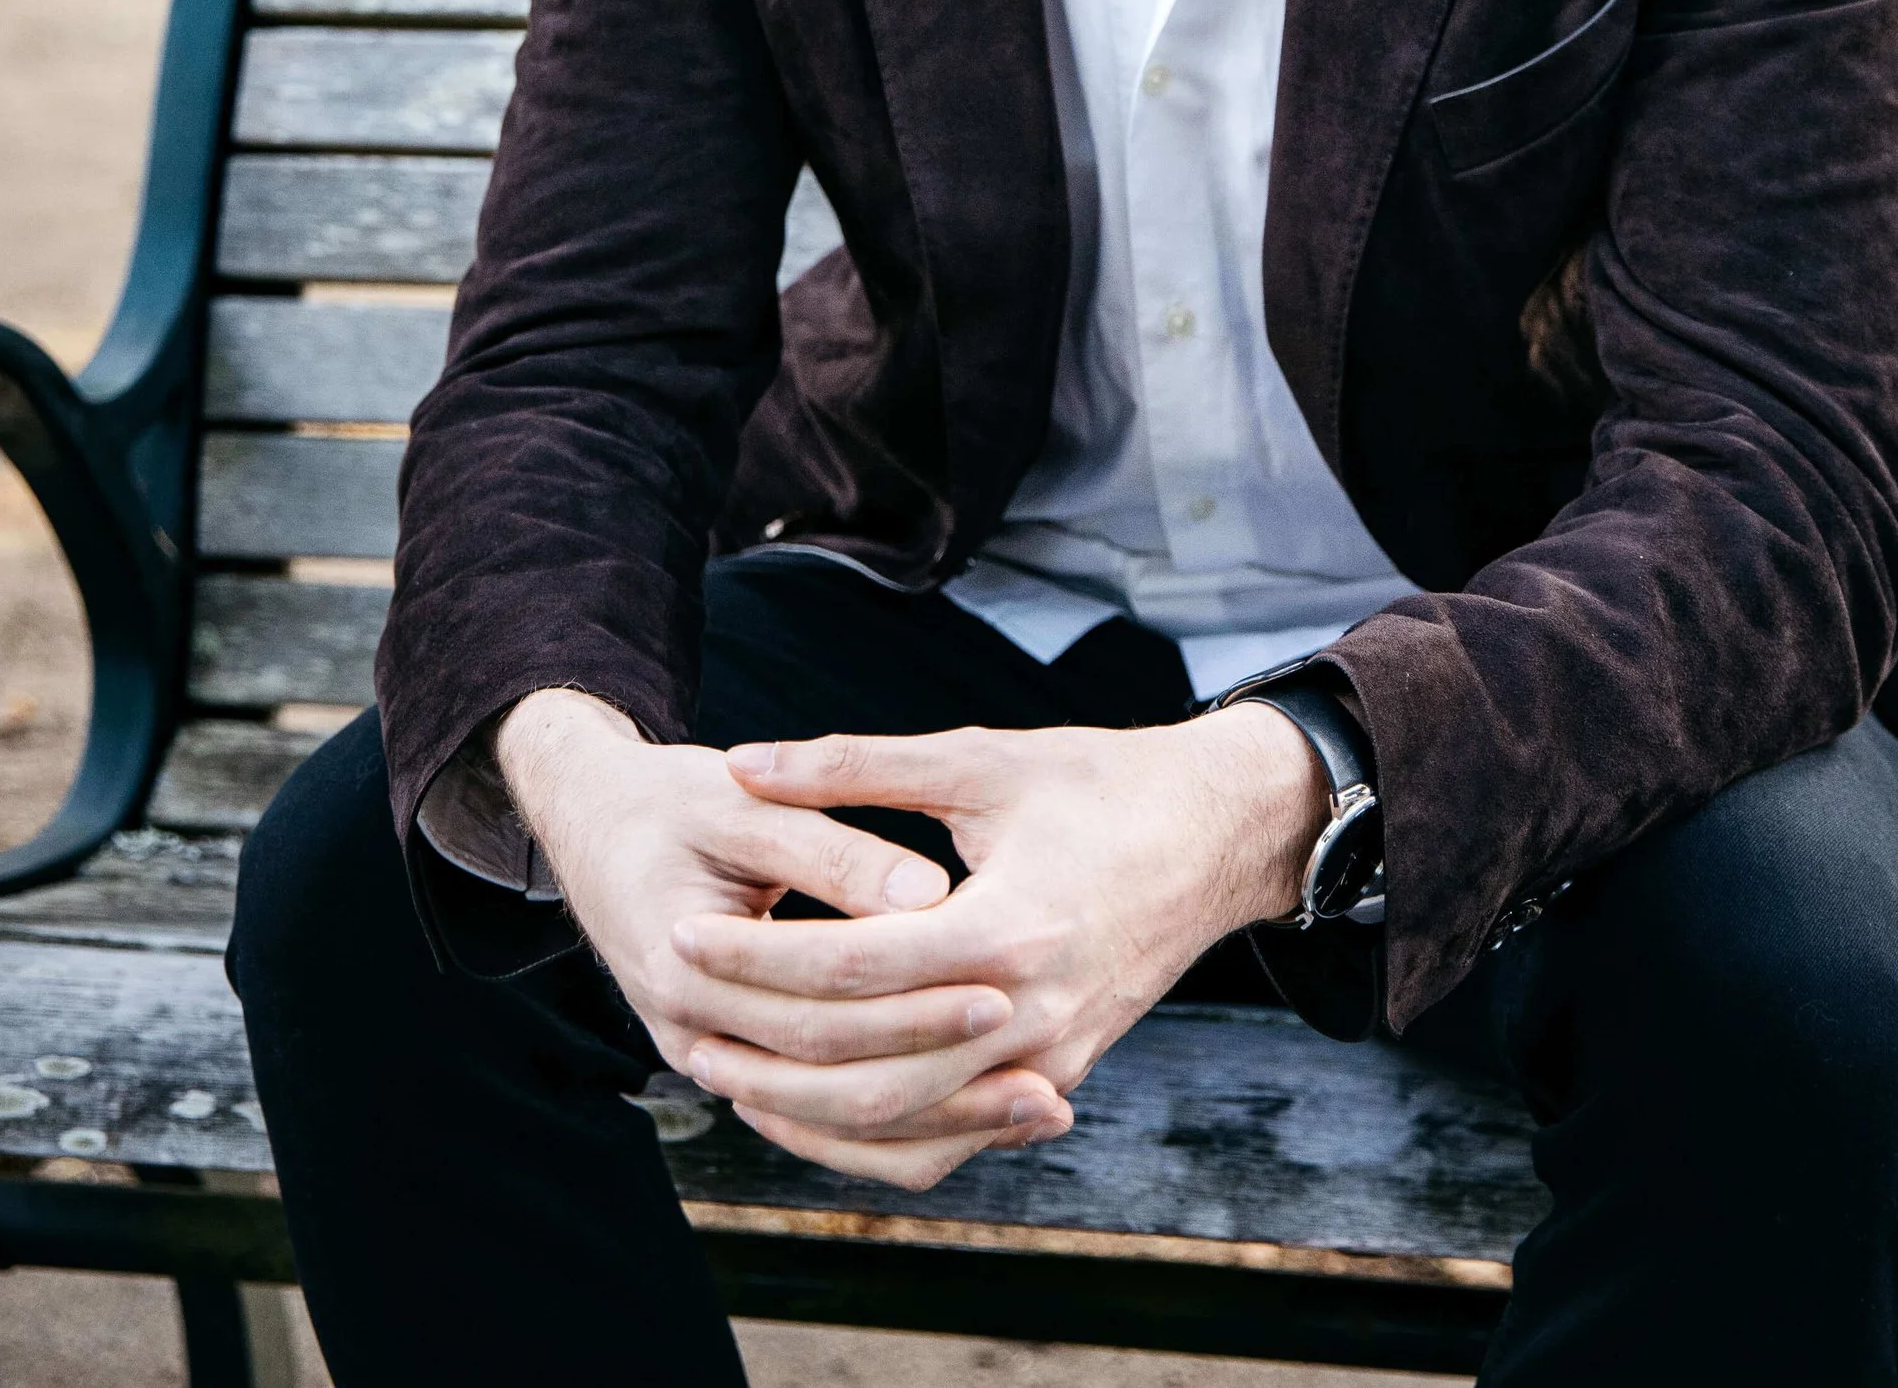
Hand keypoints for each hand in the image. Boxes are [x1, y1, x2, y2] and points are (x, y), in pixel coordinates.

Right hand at [490, 691, 1013, 1117]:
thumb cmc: (669, 802)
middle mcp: (691, 1032)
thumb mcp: (742, 804)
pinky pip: (822, 1125)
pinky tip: (984, 1115)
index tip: (1005, 981)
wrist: (592, 827)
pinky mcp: (735, 1064)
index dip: (915, 998)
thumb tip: (928, 892)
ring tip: (1042, 1104)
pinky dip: (901, 1129)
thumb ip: (833, 847)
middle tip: (1039, 1051)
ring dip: (937, 1120)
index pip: (822, 1007)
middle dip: (940, 1065)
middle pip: (834, 1075)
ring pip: (832, 1124)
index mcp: (685, 962)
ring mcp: (709, 1058)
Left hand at [669, 706, 1328, 1190]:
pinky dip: (871, 1140)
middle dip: (761, 1046)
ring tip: (724, 1070)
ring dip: (802, 1112)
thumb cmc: (1097, 780)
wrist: (1216, 834)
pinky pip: (949, 1140)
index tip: (682, 931)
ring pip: (901, 1126)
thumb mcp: (979, 757)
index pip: (854, 968)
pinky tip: (809, 1110)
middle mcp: (1031, 1015)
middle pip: (866, 1066)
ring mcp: (1049, 1062)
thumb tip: (743, 761)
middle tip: (680, 1014)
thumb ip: (855, 763)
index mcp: (1011, 927)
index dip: (757, 954)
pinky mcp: (1056, 1080)